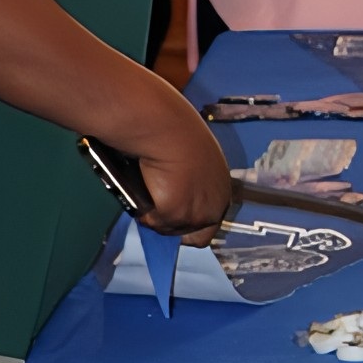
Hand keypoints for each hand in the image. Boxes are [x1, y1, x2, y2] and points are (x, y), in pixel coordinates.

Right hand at [130, 95, 231, 243]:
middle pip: (190, 235)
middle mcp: (216, 206)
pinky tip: (139, 192)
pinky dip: (142, 211)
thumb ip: (191, 179)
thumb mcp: (194, 159)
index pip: (210, 224)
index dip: (188, 223)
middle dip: (170, 224)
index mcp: (222, 189)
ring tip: (144, 194)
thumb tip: (175, 187)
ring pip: (167, 229)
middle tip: (153, 208)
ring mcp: (196, 214)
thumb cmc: (176, 132)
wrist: (165, 127)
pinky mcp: (175, 214)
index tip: (170, 216)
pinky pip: (151, 222)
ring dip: (154, 217)